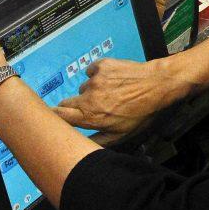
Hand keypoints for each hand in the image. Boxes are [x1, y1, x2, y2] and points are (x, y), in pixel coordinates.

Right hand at [54, 56, 174, 141]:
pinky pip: (92, 71)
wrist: (156, 85)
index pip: (59, 115)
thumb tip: (80, 144)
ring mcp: (94, 79)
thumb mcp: (120, 135)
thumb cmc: (140, 113)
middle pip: (66, 102)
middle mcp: (88, 97)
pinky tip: (113, 79)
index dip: (53, 116)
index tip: (52, 118)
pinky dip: (99, 75)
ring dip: (92, 91)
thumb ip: (96, 141)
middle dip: (73, 107)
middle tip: (91, 107)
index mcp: (90, 116)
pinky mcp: (102, 65)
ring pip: (84, 88)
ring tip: (111, 93)